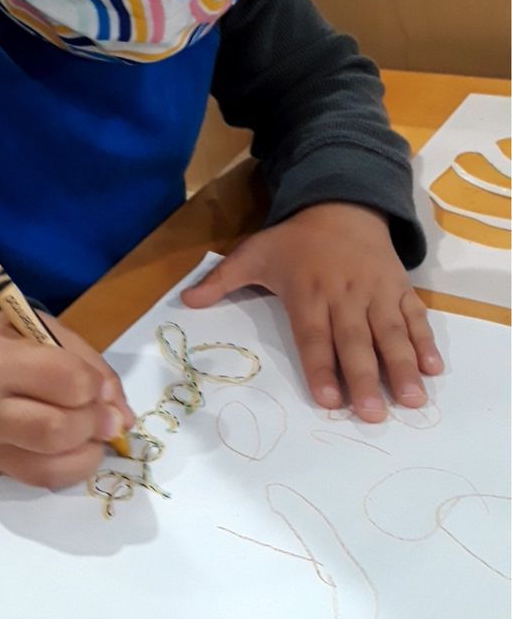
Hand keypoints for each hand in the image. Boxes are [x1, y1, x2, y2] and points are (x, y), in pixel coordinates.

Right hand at [0, 311, 134, 487]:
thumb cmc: (11, 346)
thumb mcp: (49, 333)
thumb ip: (92, 367)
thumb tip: (124, 417)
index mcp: (1, 364)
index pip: (65, 381)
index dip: (95, 386)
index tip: (99, 386)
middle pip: (57, 430)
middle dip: (95, 425)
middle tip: (107, 417)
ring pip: (53, 464)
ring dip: (89, 451)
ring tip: (93, 433)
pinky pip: (46, 479)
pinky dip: (74, 467)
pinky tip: (79, 447)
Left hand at [182, 203, 443, 422]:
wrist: (342, 203)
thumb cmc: (295, 239)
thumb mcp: (254, 252)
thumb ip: (222, 281)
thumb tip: (186, 302)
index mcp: (308, 291)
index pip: (314, 336)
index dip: (322, 367)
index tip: (328, 400)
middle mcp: (344, 295)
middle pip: (356, 341)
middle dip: (365, 378)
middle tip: (373, 415)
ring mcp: (376, 292)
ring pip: (391, 332)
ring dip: (403, 366)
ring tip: (411, 400)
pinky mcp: (399, 288)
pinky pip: (414, 316)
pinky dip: (425, 341)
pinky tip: (433, 369)